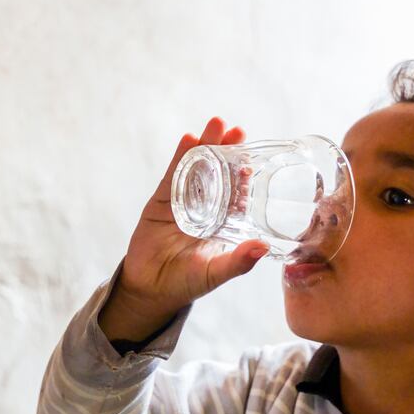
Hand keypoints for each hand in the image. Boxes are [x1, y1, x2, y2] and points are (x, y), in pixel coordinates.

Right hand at [101, 117, 268, 339]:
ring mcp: (181, 203)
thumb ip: (238, 262)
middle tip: (237, 130)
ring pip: (196, 169)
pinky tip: (189, 139)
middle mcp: (203, 209)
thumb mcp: (216, 273)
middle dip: (226, 152)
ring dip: (205, 146)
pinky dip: (180, 157)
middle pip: (217, 174)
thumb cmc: (186, 283)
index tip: (252, 158)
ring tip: (216, 124)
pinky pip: (172, 176)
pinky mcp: (160, 201)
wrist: (150, 289)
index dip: (242, 176)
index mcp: (221, 224)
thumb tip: (263, 248)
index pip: (235, 195)